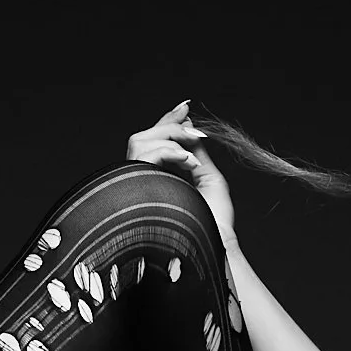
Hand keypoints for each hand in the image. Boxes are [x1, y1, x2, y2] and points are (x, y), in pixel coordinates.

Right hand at [124, 98, 237, 249]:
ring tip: (191, 153)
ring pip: (140, 142)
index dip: (167, 123)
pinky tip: (188, 162)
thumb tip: (189, 126)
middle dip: (168, 125)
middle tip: (190, 122)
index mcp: (158, 179)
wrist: (211, 244)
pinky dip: (170, 152)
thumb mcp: (207, 177)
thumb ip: (195, 152)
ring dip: (170, 139)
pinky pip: (147, 154)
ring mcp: (139, 183)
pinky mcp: (139, 185)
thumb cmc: (212, 221)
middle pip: (142, 138)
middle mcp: (144, 181)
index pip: (155, 144)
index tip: (186, 107)